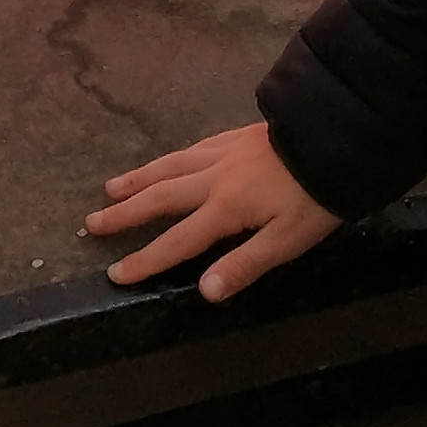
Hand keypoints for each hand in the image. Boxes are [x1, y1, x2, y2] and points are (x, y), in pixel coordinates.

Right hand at [86, 123, 344, 300]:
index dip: (145, 260)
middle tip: (93, 223)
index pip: (176, 241)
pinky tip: (167, 160)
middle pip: (160, 196)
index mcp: (224, 208)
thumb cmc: (314, 198)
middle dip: (125, 213)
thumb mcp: (286, 241)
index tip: (115, 273)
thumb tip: (203, 290)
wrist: (334, 139)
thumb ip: (244, 265)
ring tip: (112, 188)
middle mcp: (213, 178)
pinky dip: (170, 158)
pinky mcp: (235, 136)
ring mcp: (222, 152)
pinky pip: (192, 147)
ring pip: (170, 166)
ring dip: (138, 179)